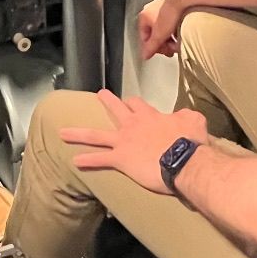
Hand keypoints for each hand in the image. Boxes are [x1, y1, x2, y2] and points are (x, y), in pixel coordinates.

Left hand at [59, 89, 207, 193]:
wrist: (184, 160)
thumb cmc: (191, 141)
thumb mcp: (194, 120)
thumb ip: (184, 116)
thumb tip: (180, 116)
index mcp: (151, 116)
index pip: (138, 104)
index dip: (134, 104)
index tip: (132, 104)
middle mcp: (134, 125)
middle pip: (116, 110)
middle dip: (107, 102)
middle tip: (100, 96)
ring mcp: (124, 141)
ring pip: (96, 135)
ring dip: (79, 134)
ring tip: (63, 133)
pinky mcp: (120, 158)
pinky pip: (100, 159)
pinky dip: (87, 161)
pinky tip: (75, 161)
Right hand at [137, 0, 186, 59]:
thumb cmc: (169, 13)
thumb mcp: (159, 35)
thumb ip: (151, 46)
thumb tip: (144, 55)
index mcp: (143, 17)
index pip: (144, 38)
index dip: (153, 48)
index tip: (163, 53)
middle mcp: (150, 10)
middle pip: (155, 34)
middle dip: (164, 43)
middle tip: (173, 49)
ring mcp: (161, 7)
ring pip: (164, 28)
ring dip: (170, 37)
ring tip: (179, 41)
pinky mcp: (172, 5)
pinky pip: (171, 21)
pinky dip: (176, 28)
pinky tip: (182, 31)